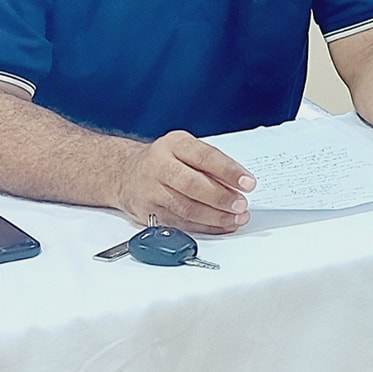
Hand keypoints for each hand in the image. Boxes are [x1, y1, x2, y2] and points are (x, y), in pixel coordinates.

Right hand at [116, 130, 255, 234]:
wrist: (125, 172)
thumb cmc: (164, 160)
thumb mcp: (186, 150)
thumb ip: (210, 165)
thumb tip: (238, 186)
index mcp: (174, 144)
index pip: (205, 156)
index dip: (229, 171)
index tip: (248, 183)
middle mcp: (159, 165)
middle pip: (193, 185)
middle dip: (221, 198)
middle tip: (241, 205)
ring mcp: (151, 190)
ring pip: (186, 208)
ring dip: (215, 217)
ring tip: (235, 218)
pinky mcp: (147, 212)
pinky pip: (179, 223)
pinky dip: (203, 227)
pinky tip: (220, 226)